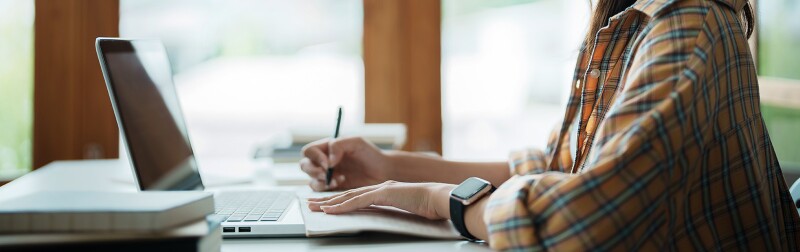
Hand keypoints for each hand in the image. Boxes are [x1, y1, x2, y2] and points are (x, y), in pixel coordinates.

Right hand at [300, 137, 391, 190]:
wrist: (382, 171)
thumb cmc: (370, 154)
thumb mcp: (356, 143)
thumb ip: (339, 145)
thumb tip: (328, 160)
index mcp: (326, 148)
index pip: (309, 151)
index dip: (315, 157)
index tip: (328, 163)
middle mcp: (323, 161)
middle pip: (305, 165)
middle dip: (313, 171)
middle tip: (326, 174)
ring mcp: (326, 175)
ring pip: (311, 180)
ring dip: (320, 181)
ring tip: (338, 180)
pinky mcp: (332, 188)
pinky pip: (320, 190)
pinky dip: (326, 188)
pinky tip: (340, 183)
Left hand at [307, 181, 454, 219]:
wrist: (440, 198)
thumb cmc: (430, 206)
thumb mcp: (408, 209)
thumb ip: (395, 211)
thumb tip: (390, 219)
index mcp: (386, 190)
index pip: (358, 196)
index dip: (340, 200)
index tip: (327, 205)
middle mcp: (380, 187)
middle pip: (348, 194)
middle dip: (328, 199)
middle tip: (311, 204)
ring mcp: (381, 189)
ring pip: (349, 196)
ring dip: (330, 202)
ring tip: (314, 207)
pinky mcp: (383, 194)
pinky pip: (358, 201)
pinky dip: (343, 206)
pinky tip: (331, 209)